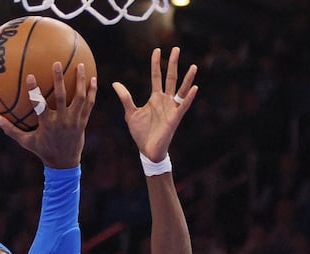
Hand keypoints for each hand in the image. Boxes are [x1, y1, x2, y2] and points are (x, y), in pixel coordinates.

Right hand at [0, 62, 98, 168]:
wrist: (64, 163)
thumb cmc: (43, 150)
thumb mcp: (26, 142)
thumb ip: (11, 130)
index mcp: (47, 124)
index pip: (39, 105)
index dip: (35, 91)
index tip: (30, 76)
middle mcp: (62, 121)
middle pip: (61, 97)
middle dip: (59, 80)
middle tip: (57, 63)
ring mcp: (74, 121)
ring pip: (79, 98)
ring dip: (81, 81)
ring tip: (81, 65)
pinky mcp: (83, 121)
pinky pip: (89, 105)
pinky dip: (92, 92)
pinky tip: (94, 80)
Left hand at [112, 47, 198, 161]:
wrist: (147, 150)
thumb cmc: (141, 133)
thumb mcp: (130, 112)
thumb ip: (125, 98)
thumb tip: (115, 83)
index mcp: (155, 97)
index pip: (156, 76)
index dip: (156, 63)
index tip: (157, 50)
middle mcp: (165, 100)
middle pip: (171, 77)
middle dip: (173, 63)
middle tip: (177, 48)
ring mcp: (171, 108)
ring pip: (181, 89)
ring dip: (187, 78)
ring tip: (193, 66)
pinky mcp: (175, 117)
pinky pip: (184, 105)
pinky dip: (188, 97)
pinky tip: (194, 88)